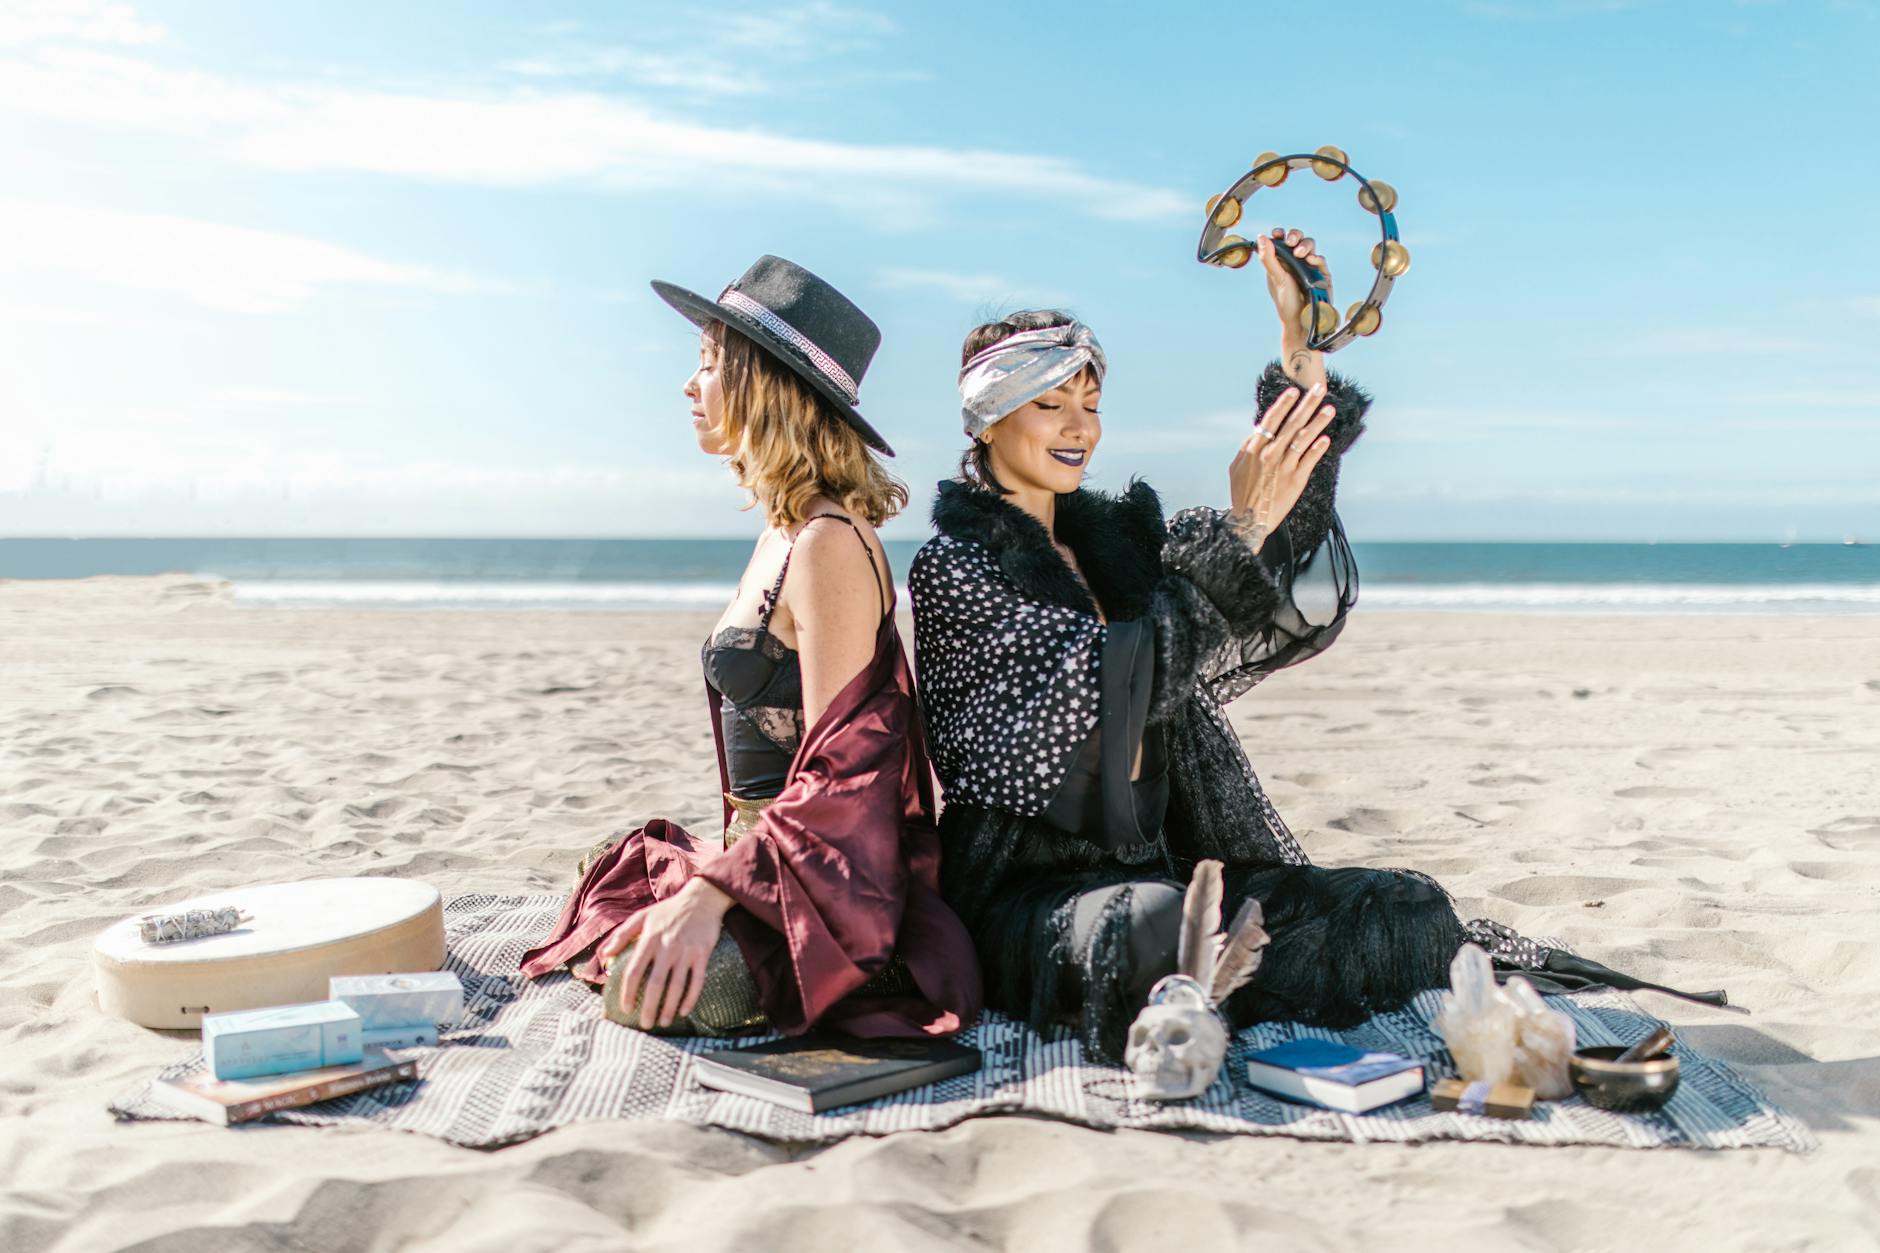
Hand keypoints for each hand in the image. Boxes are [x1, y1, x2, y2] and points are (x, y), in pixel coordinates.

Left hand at [596, 878, 734, 1027]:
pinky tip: (684, 1011)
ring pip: (677, 986)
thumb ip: (622, 935)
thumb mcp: (642, 917)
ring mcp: (686, 951)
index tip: (626, 1008)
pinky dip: (691, 998)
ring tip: (663, 1022)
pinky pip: (697, 980)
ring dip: (669, 1007)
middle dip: (649, 1007)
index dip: (628, 992)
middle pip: (656, 983)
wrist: (702, 898)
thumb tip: (604, 955)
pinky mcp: (703, 954)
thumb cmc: (668, 910)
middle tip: (645, 1024)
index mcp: (649, 939)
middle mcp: (667, 947)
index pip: (635, 971)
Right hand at [1227, 382, 1335, 550]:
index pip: (1272, 420)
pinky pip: (1309, 461)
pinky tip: (1326, 438)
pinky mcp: (1296, 480)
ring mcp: (1284, 467)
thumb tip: (1256, 431)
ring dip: (1318, 422)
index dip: (1284, 404)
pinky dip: (1318, 449)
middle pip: (1292, 424)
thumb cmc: (1242, 493)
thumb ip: (1247, 448)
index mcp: (1255, 449)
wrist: (1249, 521)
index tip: (1294, 391)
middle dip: (1307, 404)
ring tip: (1329, 409)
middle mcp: (1270, 454)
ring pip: (1303, 439)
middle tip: (1319, 389)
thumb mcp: (1237, 468)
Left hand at [1256, 226, 1330, 331]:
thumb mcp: (1275, 278)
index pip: (1282, 240)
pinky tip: (1311, 260)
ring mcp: (1309, 266)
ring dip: (1305, 245)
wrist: (1302, 321)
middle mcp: (1296, 261)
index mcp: (1281, 261)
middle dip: (1294, 236)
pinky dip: (1316, 257)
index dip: (1280, 234)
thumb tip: (1261, 237)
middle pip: (1298, 238)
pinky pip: (1321, 260)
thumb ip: (1268, 258)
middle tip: (1290, 242)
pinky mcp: (1322, 274)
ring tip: (1299, 253)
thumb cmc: (1286, 302)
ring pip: (1310, 246)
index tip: (1278, 234)